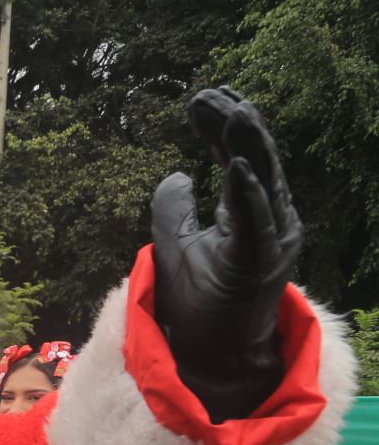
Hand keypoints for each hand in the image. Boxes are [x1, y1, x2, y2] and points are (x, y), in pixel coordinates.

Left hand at [151, 88, 299, 419]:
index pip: (239, 156)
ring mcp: (270, 240)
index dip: (222, 127)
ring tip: (232, 112)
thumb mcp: (174, 244)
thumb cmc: (200, 299)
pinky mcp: (258, 263)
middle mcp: (269, 218)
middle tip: (210, 94)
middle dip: (234, 124)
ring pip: (262, 181)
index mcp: (251, 210)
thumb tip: (178, 173)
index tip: (201, 98)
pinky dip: (246, 192)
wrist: (213, 351)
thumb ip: (175, 209)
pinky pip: (255, 222)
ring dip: (246, 145)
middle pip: (254, 159)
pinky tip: (233, 164)